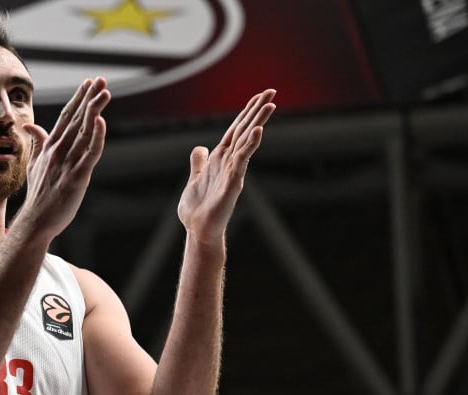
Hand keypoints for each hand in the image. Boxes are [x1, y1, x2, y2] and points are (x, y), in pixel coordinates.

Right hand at [18, 77, 111, 239]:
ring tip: (105, 92)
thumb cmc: (38, 196)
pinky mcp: (77, 178)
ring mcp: (67, 164)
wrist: (35, 221)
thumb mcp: (34, 165)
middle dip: (89, 98)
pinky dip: (96, 137)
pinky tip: (101, 122)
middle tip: (100, 79)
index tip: (88, 83)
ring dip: (94, 111)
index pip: (66, 117)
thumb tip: (30, 125)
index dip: (78, 99)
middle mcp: (58, 151)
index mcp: (50, 148)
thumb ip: (37, 143)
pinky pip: (89, 154)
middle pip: (76, 120)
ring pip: (84, 132)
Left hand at [178, 89, 275, 242]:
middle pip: (244, 130)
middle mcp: (229, 162)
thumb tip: (200, 148)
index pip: (235, 129)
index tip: (259, 96)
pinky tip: (257, 131)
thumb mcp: (195, 178)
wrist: (198, 230)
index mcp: (220, 159)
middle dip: (257, 111)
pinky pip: (242, 160)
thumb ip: (199, 162)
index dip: (246, 112)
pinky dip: (249, 146)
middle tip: (272, 91)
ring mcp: (233, 171)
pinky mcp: (233, 183)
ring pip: (246, 141)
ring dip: (257, 122)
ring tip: (270, 104)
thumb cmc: (198, 209)